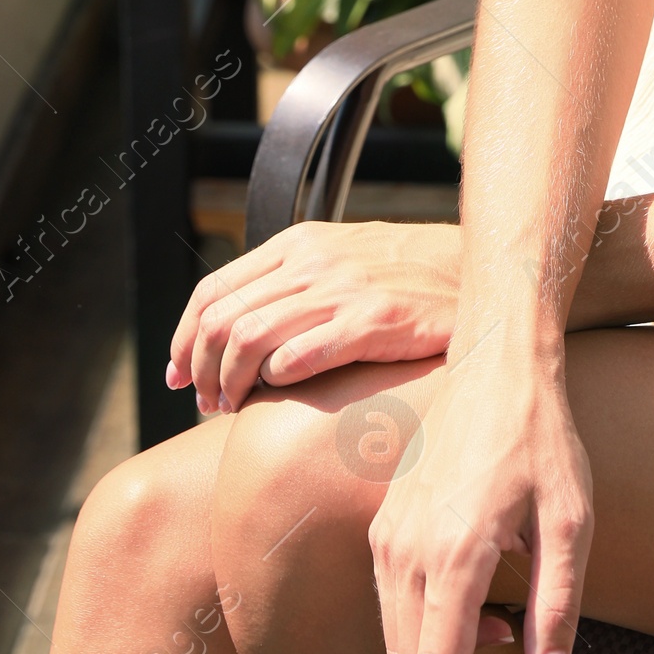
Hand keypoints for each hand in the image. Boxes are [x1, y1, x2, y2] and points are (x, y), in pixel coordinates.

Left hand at [167, 220, 460, 413]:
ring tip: (232, 409)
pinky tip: (279, 398)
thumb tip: (234, 329)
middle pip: (222, 319)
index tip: (177, 376)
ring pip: (250, 340)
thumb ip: (292, 282)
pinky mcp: (375, 319)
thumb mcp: (341, 259)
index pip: (213, 290)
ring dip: (229, 384)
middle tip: (207, 403)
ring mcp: (344, 288)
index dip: (182, 338)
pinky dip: (276, 382)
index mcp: (298, 243)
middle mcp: (313, 260)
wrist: (475, 270)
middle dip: (200, 369)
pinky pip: (301, 356)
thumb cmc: (404, 277)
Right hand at [372, 336, 591, 653]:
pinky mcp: (387, 523)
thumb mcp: (571, 521)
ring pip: (399, 640)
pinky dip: (429, 637)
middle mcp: (406, 550)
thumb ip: (559, 606)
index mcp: (453, 554)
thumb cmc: (543, 437)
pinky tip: (486, 630)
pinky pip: (395, 603)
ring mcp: (388, 535)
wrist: (496, 363)